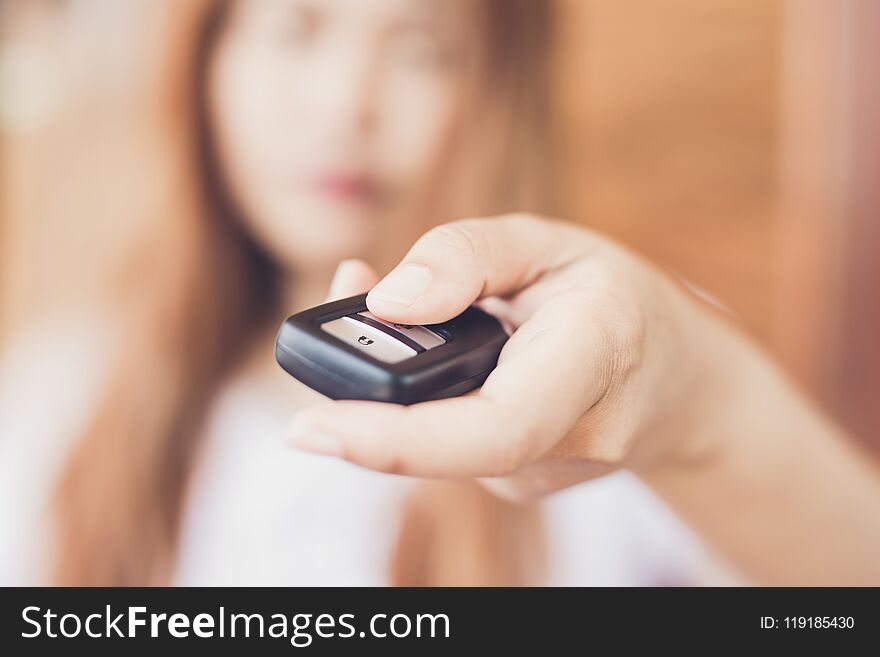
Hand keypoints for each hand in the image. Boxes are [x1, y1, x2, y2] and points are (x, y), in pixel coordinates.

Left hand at [287, 214, 736, 498]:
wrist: (678, 384)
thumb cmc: (616, 300)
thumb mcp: (550, 242)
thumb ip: (467, 257)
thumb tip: (385, 299)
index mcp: (594, 359)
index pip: (496, 427)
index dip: (400, 437)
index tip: (313, 428)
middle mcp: (571, 439)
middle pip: (445, 443)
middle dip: (365, 395)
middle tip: (317, 333)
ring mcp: (543, 473)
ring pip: (435, 440)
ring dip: (387, 387)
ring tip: (376, 315)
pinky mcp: (517, 480)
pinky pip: (445, 439)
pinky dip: (413, 396)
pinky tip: (426, 352)